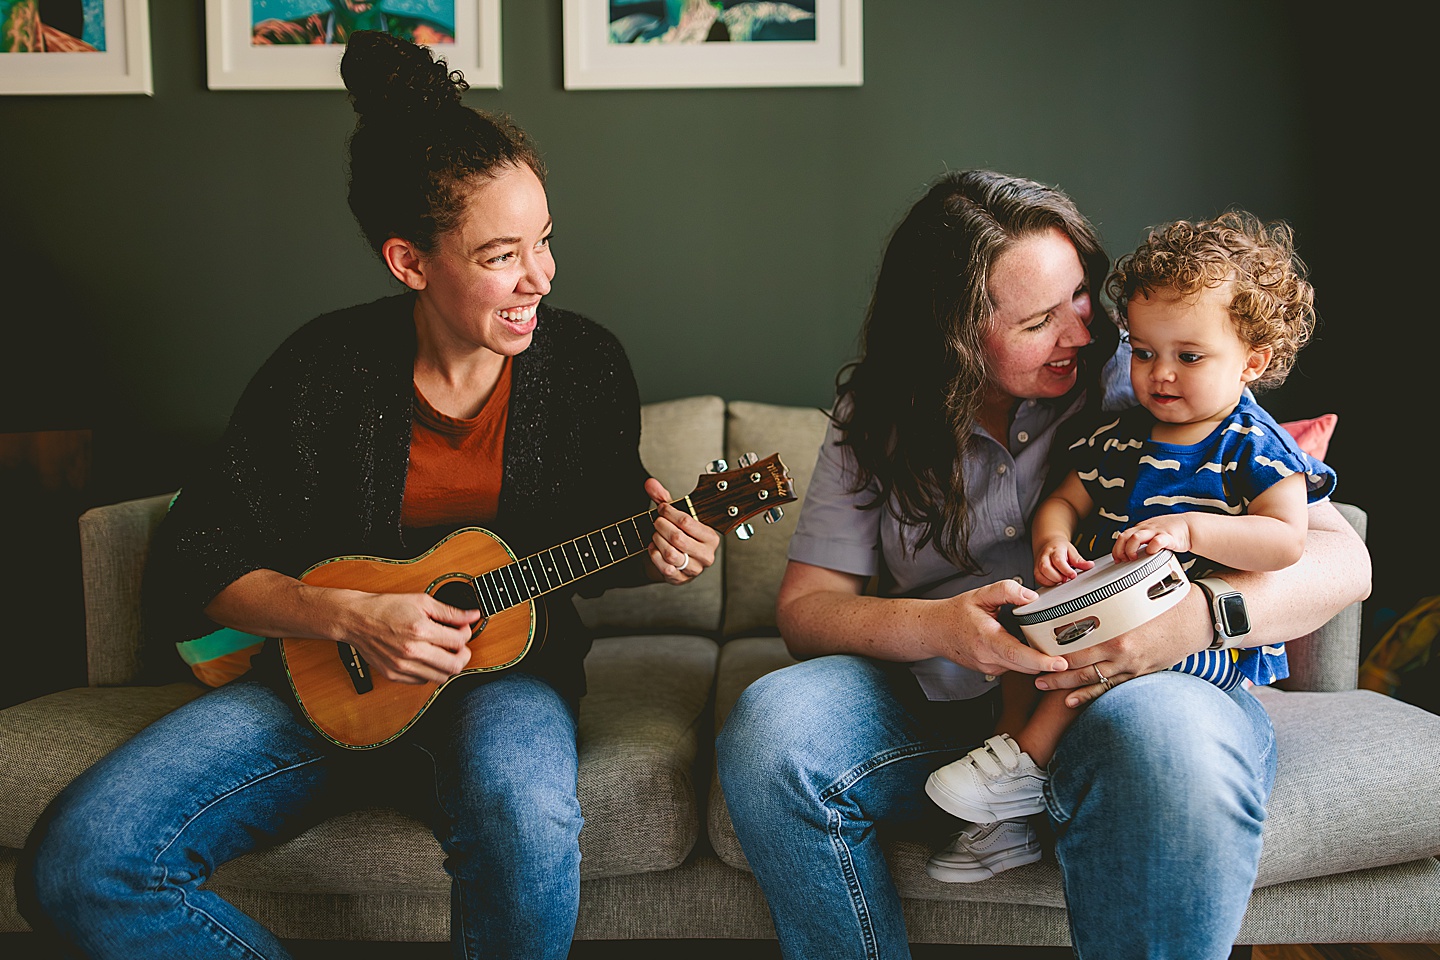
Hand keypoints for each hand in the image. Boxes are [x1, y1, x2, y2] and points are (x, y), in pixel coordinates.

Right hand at [339, 591, 480, 684]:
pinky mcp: (394, 675)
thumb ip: (450, 612)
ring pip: (440, 677)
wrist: (356, 619)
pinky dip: (430, 672)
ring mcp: (402, 666)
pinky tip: (427, 658)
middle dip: (463, 655)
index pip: (458, 641)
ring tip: (444, 652)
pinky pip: (422, 681)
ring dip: (448, 665)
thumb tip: (473, 615)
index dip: (466, 634)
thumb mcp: (421, 601)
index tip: (462, 629)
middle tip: (460, 646)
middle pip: (454, 665)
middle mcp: (411, 651)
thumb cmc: (387, 607)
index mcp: (420, 630)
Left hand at [645, 477, 719, 584]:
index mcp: (711, 537)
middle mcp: (706, 555)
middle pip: (677, 537)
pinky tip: (653, 548)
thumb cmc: (680, 536)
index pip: (686, 522)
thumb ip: (663, 498)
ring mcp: (694, 569)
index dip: (669, 513)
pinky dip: (654, 555)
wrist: (676, 561)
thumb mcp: (674, 516)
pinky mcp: (681, 579)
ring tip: (655, 535)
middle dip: (661, 526)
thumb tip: (650, 483)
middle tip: (656, 522)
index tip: (661, 509)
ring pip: (670, 553)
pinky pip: (665, 567)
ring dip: (657, 540)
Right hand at [928, 580, 1068, 676]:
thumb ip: (1006, 591)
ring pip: (1022, 669)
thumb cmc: (957, 613)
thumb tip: (1032, 597)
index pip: (1017, 654)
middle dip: (1048, 663)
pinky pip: (1014, 667)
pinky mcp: (991, 671)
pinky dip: (1024, 659)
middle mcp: (988, 659)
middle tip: (1068, 654)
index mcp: (986, 639)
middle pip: (1026, 667)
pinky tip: (1025, 645)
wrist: (935, 631)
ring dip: (1036, 661)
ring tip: (1048, 647)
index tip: (1060, 663)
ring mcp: (989, 668)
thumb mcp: (980, 594)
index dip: (1041, 661)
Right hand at [1034, 537, 1092, 585]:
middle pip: (1046, 568)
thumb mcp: (1071, 551)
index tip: (1073, 575)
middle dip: (1057, 577)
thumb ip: (1079, 560)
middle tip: (1066, 579)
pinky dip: (1047, 584)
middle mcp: (1044, 557)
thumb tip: (1089, 565)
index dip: (1066, 570)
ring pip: (1040, 575)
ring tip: (1060, 580)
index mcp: (1055, 550)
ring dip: (1052, 581)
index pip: (1058, 560)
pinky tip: (1054, 582)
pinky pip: (1038, 580)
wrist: (1048, 544)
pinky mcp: (1036, 571)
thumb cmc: (1060, 548)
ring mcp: (1038, 564)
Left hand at [1035, 582, 1209, 706]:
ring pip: (1091, 680)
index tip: (1035, 647)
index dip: (1054, 648)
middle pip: (1079, 666)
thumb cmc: (1167, 602)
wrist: (1201, 619)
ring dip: (1065, 685)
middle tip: (1031, 671)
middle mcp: (1122, 654)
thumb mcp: (1136, 598)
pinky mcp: (1140, 674)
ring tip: (1043, 686)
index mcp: (1118, 633)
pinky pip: (1110, 689)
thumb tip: (1082, 599)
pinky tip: (1071, 701)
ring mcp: (1132, 667)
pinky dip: (1089, 696)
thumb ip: (1109, 604)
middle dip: (1053, 671)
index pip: (1078, 643)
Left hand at [1112, 515, 1191, 562]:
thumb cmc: (1170, 532)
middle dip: (1120, 550)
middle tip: (1123, 560)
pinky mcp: (1168, 537)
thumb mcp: (1151, 533)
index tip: (1117, 559)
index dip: (1117, 548)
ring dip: (1131, 549)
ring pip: (1136, 537)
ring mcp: (1156, 532)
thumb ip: (1140, 540)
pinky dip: (1151, 548)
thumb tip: (1127, 552)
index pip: (1122, 536)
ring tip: (1134, 558)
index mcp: (1141, 528)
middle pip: (1125, 536)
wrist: (1189, 526)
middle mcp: (1146, 529)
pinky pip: (1156, 541)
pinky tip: (1152, 553)